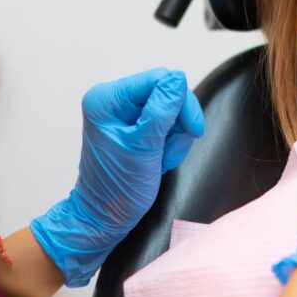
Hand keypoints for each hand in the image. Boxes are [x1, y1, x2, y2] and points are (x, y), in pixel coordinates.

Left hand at [31, 68, 204, 286]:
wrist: (104, 218)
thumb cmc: (117, 188)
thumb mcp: (144, 147)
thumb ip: (162, 110)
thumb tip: (177, 78)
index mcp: (107, 99)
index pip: (159, 79)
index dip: (181, 102)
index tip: (192, 130)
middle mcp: (113, 100)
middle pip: (167, 92)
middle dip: (178, 122)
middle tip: (171, 150)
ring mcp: (124, 113)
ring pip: (172, 108)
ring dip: (175, 136)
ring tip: (162, 159)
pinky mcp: (135, 126)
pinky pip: (167, 122)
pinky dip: (171, 141)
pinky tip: (160, 158)